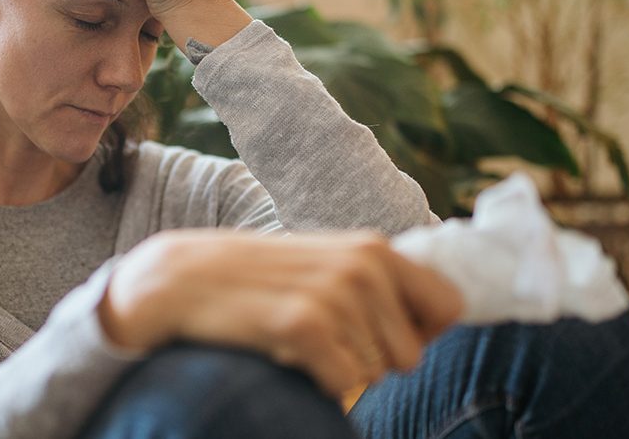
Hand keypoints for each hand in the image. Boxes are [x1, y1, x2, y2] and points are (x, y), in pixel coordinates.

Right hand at [97, 231, 464, 397]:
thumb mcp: (323, 265)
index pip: (450, 305)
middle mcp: (363, 264)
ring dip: (335, 367)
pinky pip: (341, 380)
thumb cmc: (257, 280)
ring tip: (294, 335)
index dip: (421, 333)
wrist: (178, 280)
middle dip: (373, 360)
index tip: (382, 334)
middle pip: (412, 354)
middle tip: (321, 336)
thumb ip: (377, 280)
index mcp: (374, 248)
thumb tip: (440, 315)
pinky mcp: (304, 323)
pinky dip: (314, 379)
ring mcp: (334, 292)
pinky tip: (281, 350)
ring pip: (374, 371)